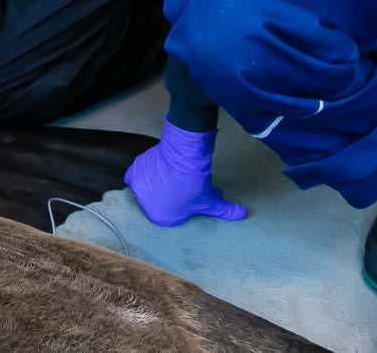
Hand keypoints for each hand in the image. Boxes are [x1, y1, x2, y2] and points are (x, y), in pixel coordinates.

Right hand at [124, 118, 247, 226]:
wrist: (183, 157)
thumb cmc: (195, 184)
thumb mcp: (211, 201)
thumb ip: (225, 211)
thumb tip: (242, 215)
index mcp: (162, 219)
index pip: (171, 215)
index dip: (182, 206)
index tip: (188, 197)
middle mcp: (145, 207)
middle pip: (158, 202)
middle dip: (169, 196)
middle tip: (181, 185)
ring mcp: (138, 189)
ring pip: (146, 189)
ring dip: (156, 184)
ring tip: (171, 174)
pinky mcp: (134, 172)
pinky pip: (135, 178)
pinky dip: (142, 175)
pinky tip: (154, 171)